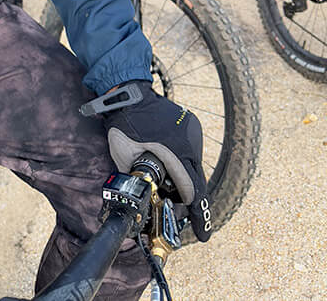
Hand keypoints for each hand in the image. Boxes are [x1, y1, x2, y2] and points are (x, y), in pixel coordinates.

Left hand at [103, 81, 211, 241]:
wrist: (128, 93)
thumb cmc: (123, 124)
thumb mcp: (125, 156)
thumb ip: (139, 178)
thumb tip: (145, 198)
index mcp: (175, 150)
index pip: (191, 189)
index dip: (195, 213)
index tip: (202, 234)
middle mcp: (189, 141)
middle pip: (196, 180)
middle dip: (189, 199)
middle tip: (180, 213)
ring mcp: (192, 132)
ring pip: (194, 166)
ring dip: (185, 179)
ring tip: (168, 187)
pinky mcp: (190, 126)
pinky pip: (190, 152)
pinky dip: (183, 164)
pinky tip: (170, 168)